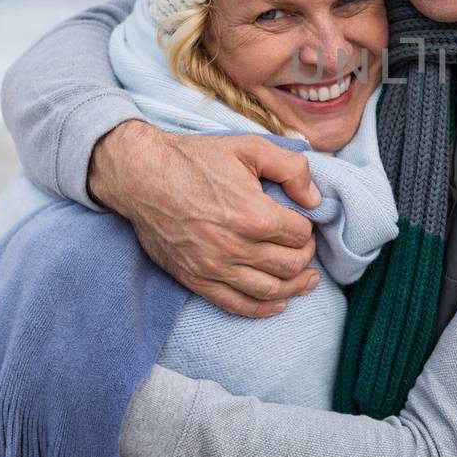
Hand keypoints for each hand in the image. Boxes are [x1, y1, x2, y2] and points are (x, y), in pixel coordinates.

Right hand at [89, 120, 324, 317]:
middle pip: (290, 265)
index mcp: (254, 214)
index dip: (307, 229)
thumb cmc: (195, 160)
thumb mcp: (249, 148)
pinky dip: (263, 308)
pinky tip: (279, 303)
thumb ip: (291, 168)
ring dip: (295, 287)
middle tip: (305, 247)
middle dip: (305, 256)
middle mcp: (236, 247)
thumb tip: (314, 198)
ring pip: (269, 290)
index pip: (299, 234)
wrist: (142, 176)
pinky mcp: (196, 279)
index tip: (303, 223)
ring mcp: (214, 267)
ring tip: (308, 279)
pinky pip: (236, 305)